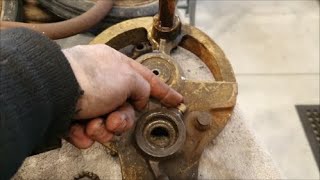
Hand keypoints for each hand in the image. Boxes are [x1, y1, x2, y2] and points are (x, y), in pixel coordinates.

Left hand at [62, 44, 182, 147]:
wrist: (54, 92)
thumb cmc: (90, 79)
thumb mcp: (127, 78)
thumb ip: (143, 86)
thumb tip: (142, 96)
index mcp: (116, 66)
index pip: (146, 80)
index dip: (163, 92)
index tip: (176, 100)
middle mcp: (102, 82)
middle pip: (125, 109)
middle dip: (122, 121)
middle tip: (114, 121)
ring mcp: (87, 100)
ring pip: (107, 124)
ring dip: (103, 129)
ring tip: (93, 124)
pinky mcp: (72, 116)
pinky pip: (88, 132)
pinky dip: (86, 134)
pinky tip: (80, 129)